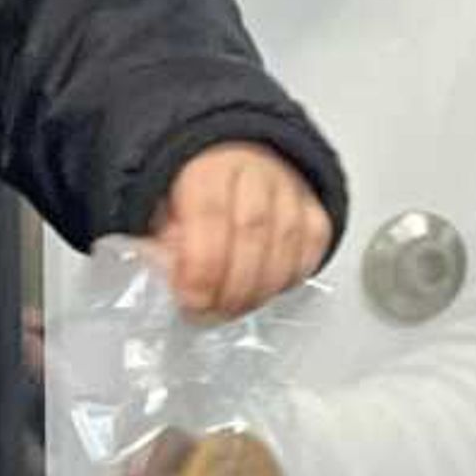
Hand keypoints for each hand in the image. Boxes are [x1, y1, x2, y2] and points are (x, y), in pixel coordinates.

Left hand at [150, 141, 332, 318]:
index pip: (210, 215)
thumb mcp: (161, 210)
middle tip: (211, 313)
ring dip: (259, 289)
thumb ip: (162, 242)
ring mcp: (289, 187)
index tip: (191, 300)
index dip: (202, 267)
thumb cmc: (194, 193)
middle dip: (230, 287)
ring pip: (285, 243)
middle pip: (251, 233)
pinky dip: (290, 277)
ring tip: (234, 307)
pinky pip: (313, 246)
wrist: (233, 162)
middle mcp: (253, 171)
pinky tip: (265, 289)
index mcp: (208, 167)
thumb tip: (169, 275)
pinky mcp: (314, 206)